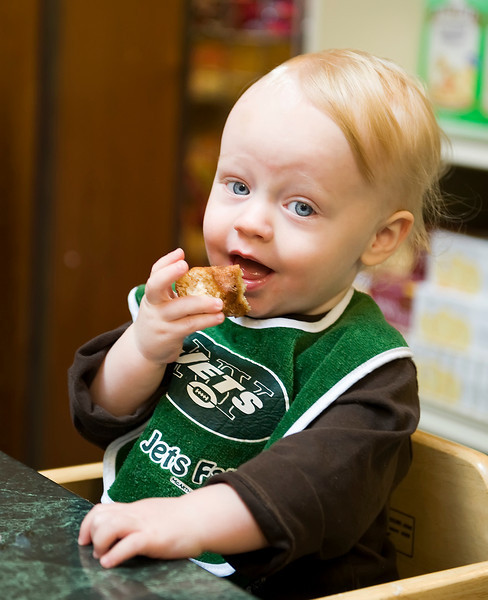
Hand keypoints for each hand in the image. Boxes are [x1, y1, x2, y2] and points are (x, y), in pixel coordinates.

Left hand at [78, 484, 266, 568]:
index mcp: (134, 509)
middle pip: (100, 516)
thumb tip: (120, 530)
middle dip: (91, 535)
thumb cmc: (180, 520)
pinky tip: (111, 563)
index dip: (87, 524)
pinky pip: (128, 544)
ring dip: (100, 544)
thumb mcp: (152, 514)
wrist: (201, 517)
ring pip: (109, 526)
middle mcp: (135, 514)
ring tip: (105, 556)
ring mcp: (143, 525)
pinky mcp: (153, 537)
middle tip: (98, 550)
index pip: (101, 509)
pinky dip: (114, 555)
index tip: (84, 539)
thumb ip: (136, 520)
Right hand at [89, 248, 224, 415]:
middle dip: (168, 274)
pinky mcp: (169, 336)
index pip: (154, 273)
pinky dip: (206, 320)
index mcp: (152, 294)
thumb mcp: (161, 303)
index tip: (180, 253)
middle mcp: (153, 305)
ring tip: (219, 304)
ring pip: (180, 309)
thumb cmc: (160, 320)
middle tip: (185, 265)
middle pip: (155, 286)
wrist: (144, 349)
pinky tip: (219, 317)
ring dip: (202, 304)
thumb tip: (201, 271)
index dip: (166, 262)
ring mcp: (160, 321)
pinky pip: (190, 325)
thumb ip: (175, 288)